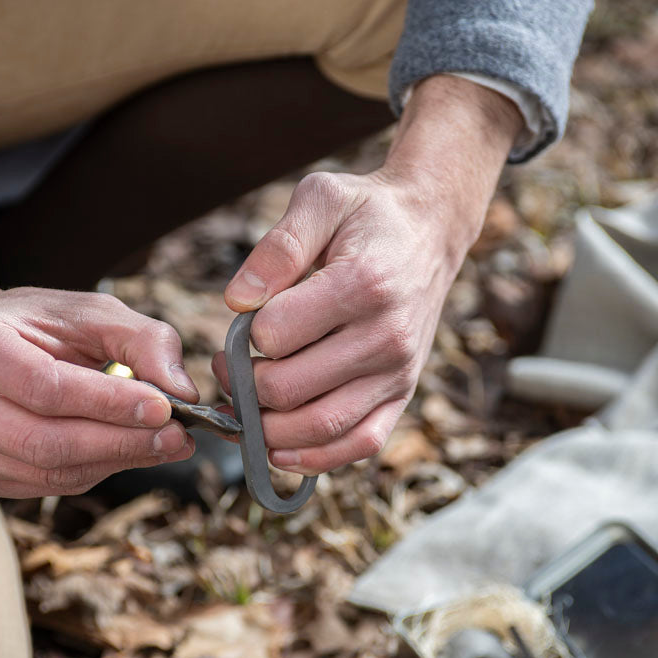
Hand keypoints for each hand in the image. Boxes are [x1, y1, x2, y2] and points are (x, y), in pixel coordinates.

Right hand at [0, 263, 198, 496]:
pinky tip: (126, 452)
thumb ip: (142, 339)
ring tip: (165, 445)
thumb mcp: (89, 311)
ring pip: (46, 472)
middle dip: (121, 442)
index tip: (165, 408)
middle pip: (43, 441)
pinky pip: (44, 485)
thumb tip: (182, 392)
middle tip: (177, 437)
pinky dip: (95, 471)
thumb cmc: (35, 325)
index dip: (109, 403)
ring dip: (115, 462)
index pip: (45, 387)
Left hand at [212, 75, 521, 475]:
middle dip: (244, 384)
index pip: (276, 334)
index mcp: (363, 284)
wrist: (430, 230)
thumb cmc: (367, 214)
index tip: (240, 324)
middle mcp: (387, 336)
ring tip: (246, 406)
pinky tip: (278, 452)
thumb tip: (237, 300)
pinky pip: (360, 444)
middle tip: (228, 367)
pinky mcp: (402, 394)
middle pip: (290, 388)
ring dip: (267, 428)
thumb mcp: (321, 199)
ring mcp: (398, 371)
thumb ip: (278, 246)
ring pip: (321, 426)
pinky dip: (315, 458)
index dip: (244, 335)